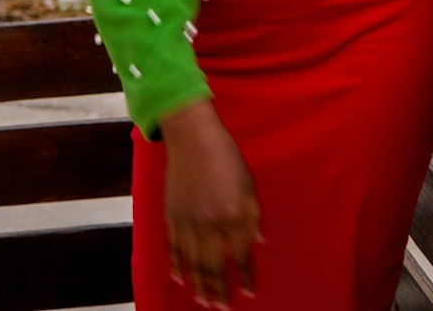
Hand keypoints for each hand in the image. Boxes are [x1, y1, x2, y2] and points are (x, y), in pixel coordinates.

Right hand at [161, 98, 260, 306]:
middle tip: (223, 308)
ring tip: (204, 302)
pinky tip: (180, 278)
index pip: (240, 256)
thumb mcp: (249, 184)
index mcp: (231, 217)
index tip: (249, 293)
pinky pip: (173, 248)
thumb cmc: (226, 156)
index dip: (245, 277)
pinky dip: (176, 265)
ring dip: (199, 285)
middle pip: (214, 266)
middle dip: (220, 290)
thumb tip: (260, 243)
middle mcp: (209, 226)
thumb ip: (254, 216)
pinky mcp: (172, 216)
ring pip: (193, 263)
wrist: (193, 137)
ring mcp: (188, 222)